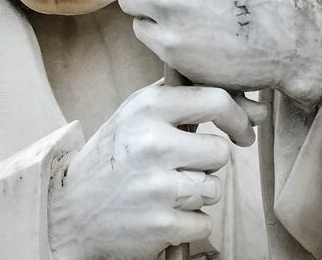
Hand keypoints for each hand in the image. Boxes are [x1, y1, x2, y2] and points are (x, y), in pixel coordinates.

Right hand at [48, 82, 262, 259]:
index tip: (242, 129)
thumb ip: (179, 99)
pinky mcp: (164, 223)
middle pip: (220, 153)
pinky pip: (204, 222)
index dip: (238, 116)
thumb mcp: (134, 113)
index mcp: (147, 108)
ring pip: (213, 189)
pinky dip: (188, 222)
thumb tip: (250, 103)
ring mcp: (159, 185)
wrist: (72, 209)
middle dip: (208, 163)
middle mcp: (153, 143)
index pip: (215, 100)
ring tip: (164, 189)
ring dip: (197, 194)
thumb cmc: (114, 157)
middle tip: (181, 166)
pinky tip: (161, 212)